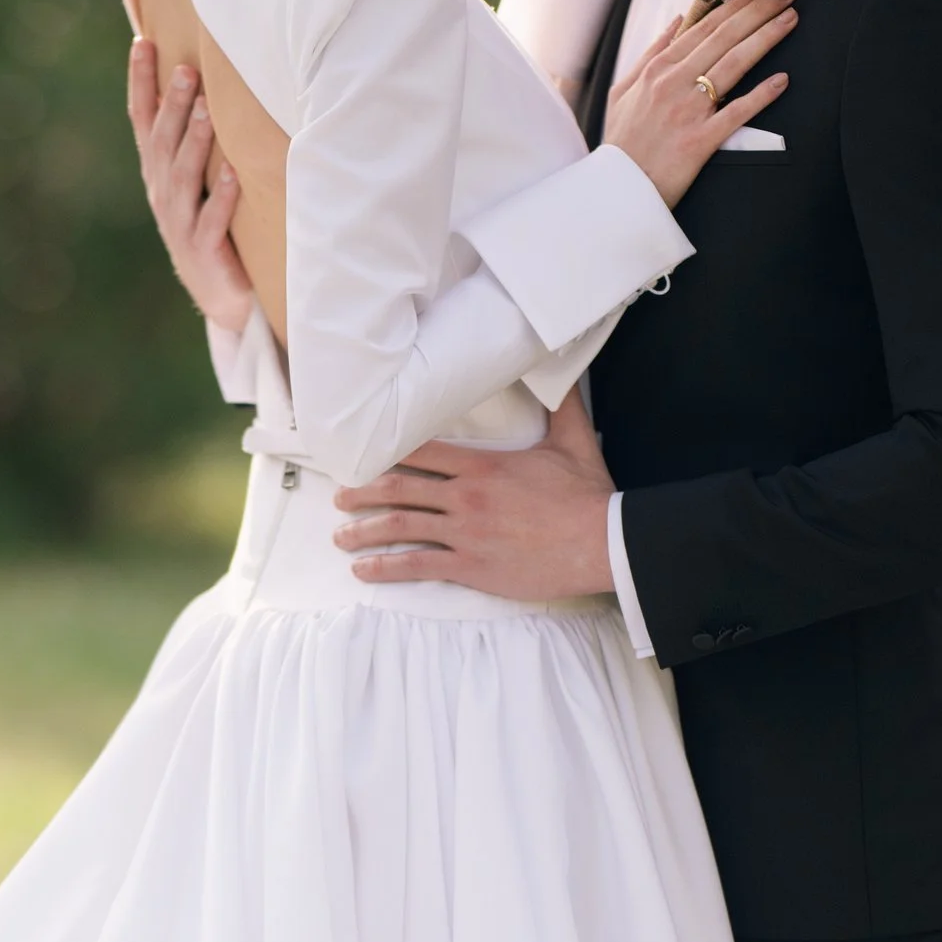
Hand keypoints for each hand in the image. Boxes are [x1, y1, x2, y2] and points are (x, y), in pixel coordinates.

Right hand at [127, 37, 255, 335]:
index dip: (140, 82)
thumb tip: (202, 79)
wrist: (221, 293)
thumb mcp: (195, 179)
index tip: (142, 42)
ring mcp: (179, 222)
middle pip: (163, 142)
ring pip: (184, 177)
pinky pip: (213, 220)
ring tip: (205, 110)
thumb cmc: (211, 223)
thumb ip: (192, 136)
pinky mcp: (203, 250)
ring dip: (195, 142)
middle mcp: (162, 192)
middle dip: (172, 105)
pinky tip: (235, 174)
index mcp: (157, 171)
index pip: (142, 119)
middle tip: (185, 70)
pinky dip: (223, 198)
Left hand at [333, 388, 615, 601]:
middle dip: (362, 493)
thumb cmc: (588, 495)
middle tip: (340, 497)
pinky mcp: (470, 566)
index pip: (422, 452)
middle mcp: (465, 495)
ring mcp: (464, 532)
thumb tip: (562, 370)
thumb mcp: (574, 440)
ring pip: (400, 526)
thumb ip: (561, 405)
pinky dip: (386, 568)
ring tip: (341, 536)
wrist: (602, 541)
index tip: (366, 457)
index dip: (389, 454)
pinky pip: (417, 565)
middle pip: (399, 488)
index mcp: (482, 465)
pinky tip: (364, 570)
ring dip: (364, 531)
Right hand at [605, 0, 794, 205]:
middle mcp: (673, 83)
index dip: (737, 2)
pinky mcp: (700, 141)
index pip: (705, 26)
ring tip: (790, 17)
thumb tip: (677, 21)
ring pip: (733, 64)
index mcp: (657, 69)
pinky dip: (760, 95)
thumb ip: (652, 53)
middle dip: (759, 8)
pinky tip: (782, 80)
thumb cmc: (623, 142)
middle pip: (725, 36)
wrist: (618, 190)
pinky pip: (735, 113)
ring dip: (766, 37)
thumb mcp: (624, 90)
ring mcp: (688, 111)